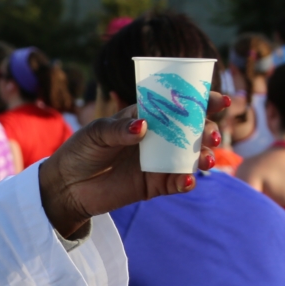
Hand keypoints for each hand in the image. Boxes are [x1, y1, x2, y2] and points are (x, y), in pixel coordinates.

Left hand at [38, 95, 226, 237]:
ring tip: (205, 158)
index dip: (201, 101)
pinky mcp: (153, 186)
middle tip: (211, 135)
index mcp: (146, 118)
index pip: (177, 106)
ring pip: (190, 158)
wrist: (66, 186)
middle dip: (208, 130)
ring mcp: (158, 162)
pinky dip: (186, 182)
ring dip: (203, 157)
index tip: (219, 99)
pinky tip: (189, 180)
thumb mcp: (96, 133)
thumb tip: (143, 126)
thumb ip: (119, 129)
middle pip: (192, 132)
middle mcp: (157, 139)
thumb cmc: (80, 151)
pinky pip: (176, 183)